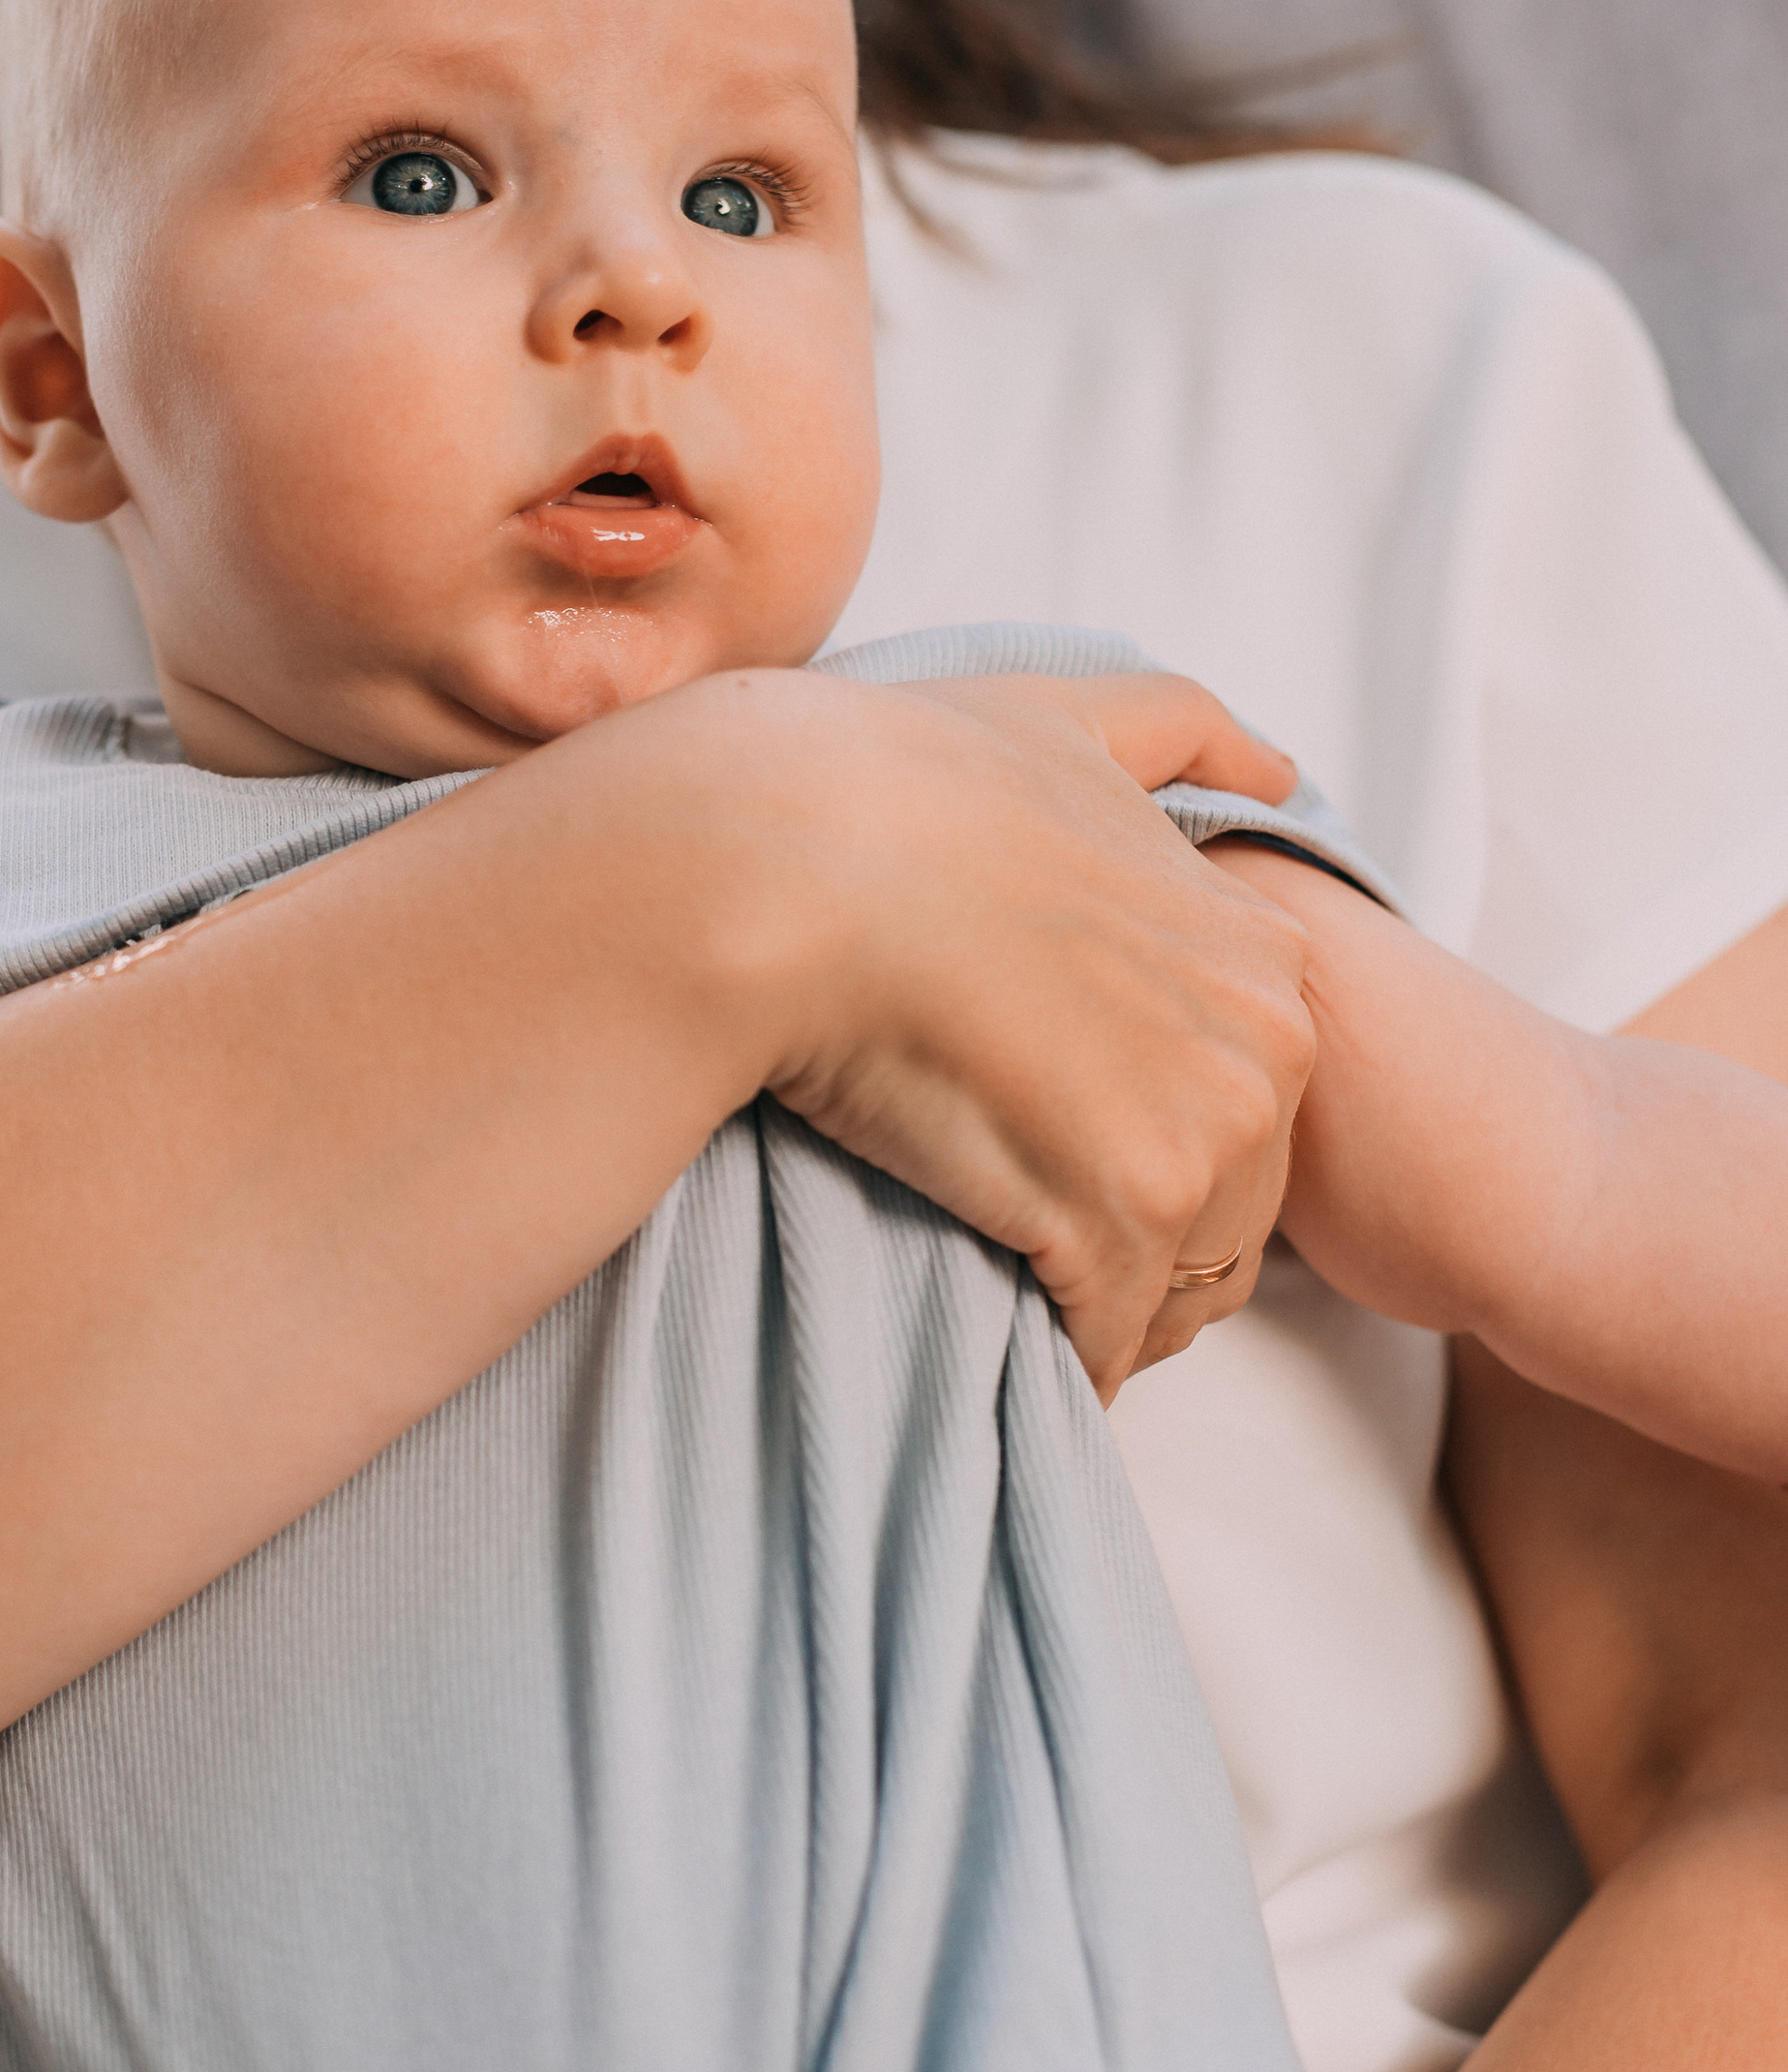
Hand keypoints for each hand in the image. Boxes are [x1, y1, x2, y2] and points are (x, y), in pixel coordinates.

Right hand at [665, 672, 1314, 1396]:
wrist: (793, 860)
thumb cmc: (901, 783)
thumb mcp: (1064, 717)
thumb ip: (1180, 731)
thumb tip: (1279, 768)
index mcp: (1258, 950)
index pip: (1250, 1102)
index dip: (1159, 1139)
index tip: (1070, 1149)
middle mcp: (1263, 1043)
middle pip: (1235, 1206)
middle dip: (1153, 1243)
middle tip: (1045, 1250)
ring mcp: (1202, 1133)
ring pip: (1182, 1282)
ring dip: (1113, 1310)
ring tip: (1025, 1304)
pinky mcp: (1118, 1216)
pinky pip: (1108, 1337)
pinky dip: (1062, 1354)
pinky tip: (1004, 1341)